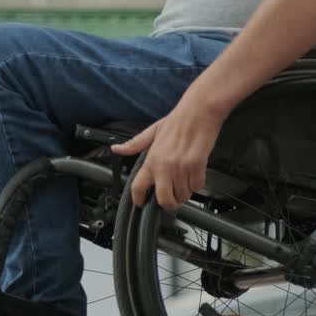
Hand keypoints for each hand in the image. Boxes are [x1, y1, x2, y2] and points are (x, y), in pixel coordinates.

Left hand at [111, 96, 228, 210]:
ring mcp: (182, 168)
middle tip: (170, 200)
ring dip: (184, 193)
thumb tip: (116, 149)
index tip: (141, 203)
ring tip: (183, 182)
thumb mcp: (151, 132)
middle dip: (168, 204)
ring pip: (183, 195)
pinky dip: (196, 185)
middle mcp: (165, 167)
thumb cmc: (176, 121)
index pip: (138, 186)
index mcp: (151, 160)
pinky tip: (194, 175)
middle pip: (164, 199)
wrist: (199, 112)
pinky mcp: (198, 166)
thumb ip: (134, 145)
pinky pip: (197, 186)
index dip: (138, 199)